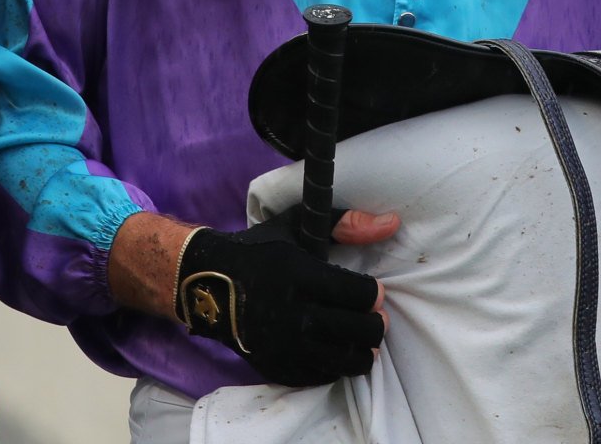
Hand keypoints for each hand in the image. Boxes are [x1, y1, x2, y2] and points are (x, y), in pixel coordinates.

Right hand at [176, 206, 399, 385]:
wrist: (208, 286)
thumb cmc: (260, 251)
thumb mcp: (299, 225)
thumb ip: (347, 224)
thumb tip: (392, 224)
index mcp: (299, 275)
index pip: (358, 293)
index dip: (374, 294)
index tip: (374, 292)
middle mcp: (292, 314)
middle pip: (358, 329)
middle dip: (376, 324)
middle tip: (377, 318)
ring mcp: (283, 345)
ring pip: (344, 359)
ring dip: (365, 352)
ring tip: (367, 342)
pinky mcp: (275, 366)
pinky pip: (321, 376)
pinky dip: (337, 367)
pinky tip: (340, 353)